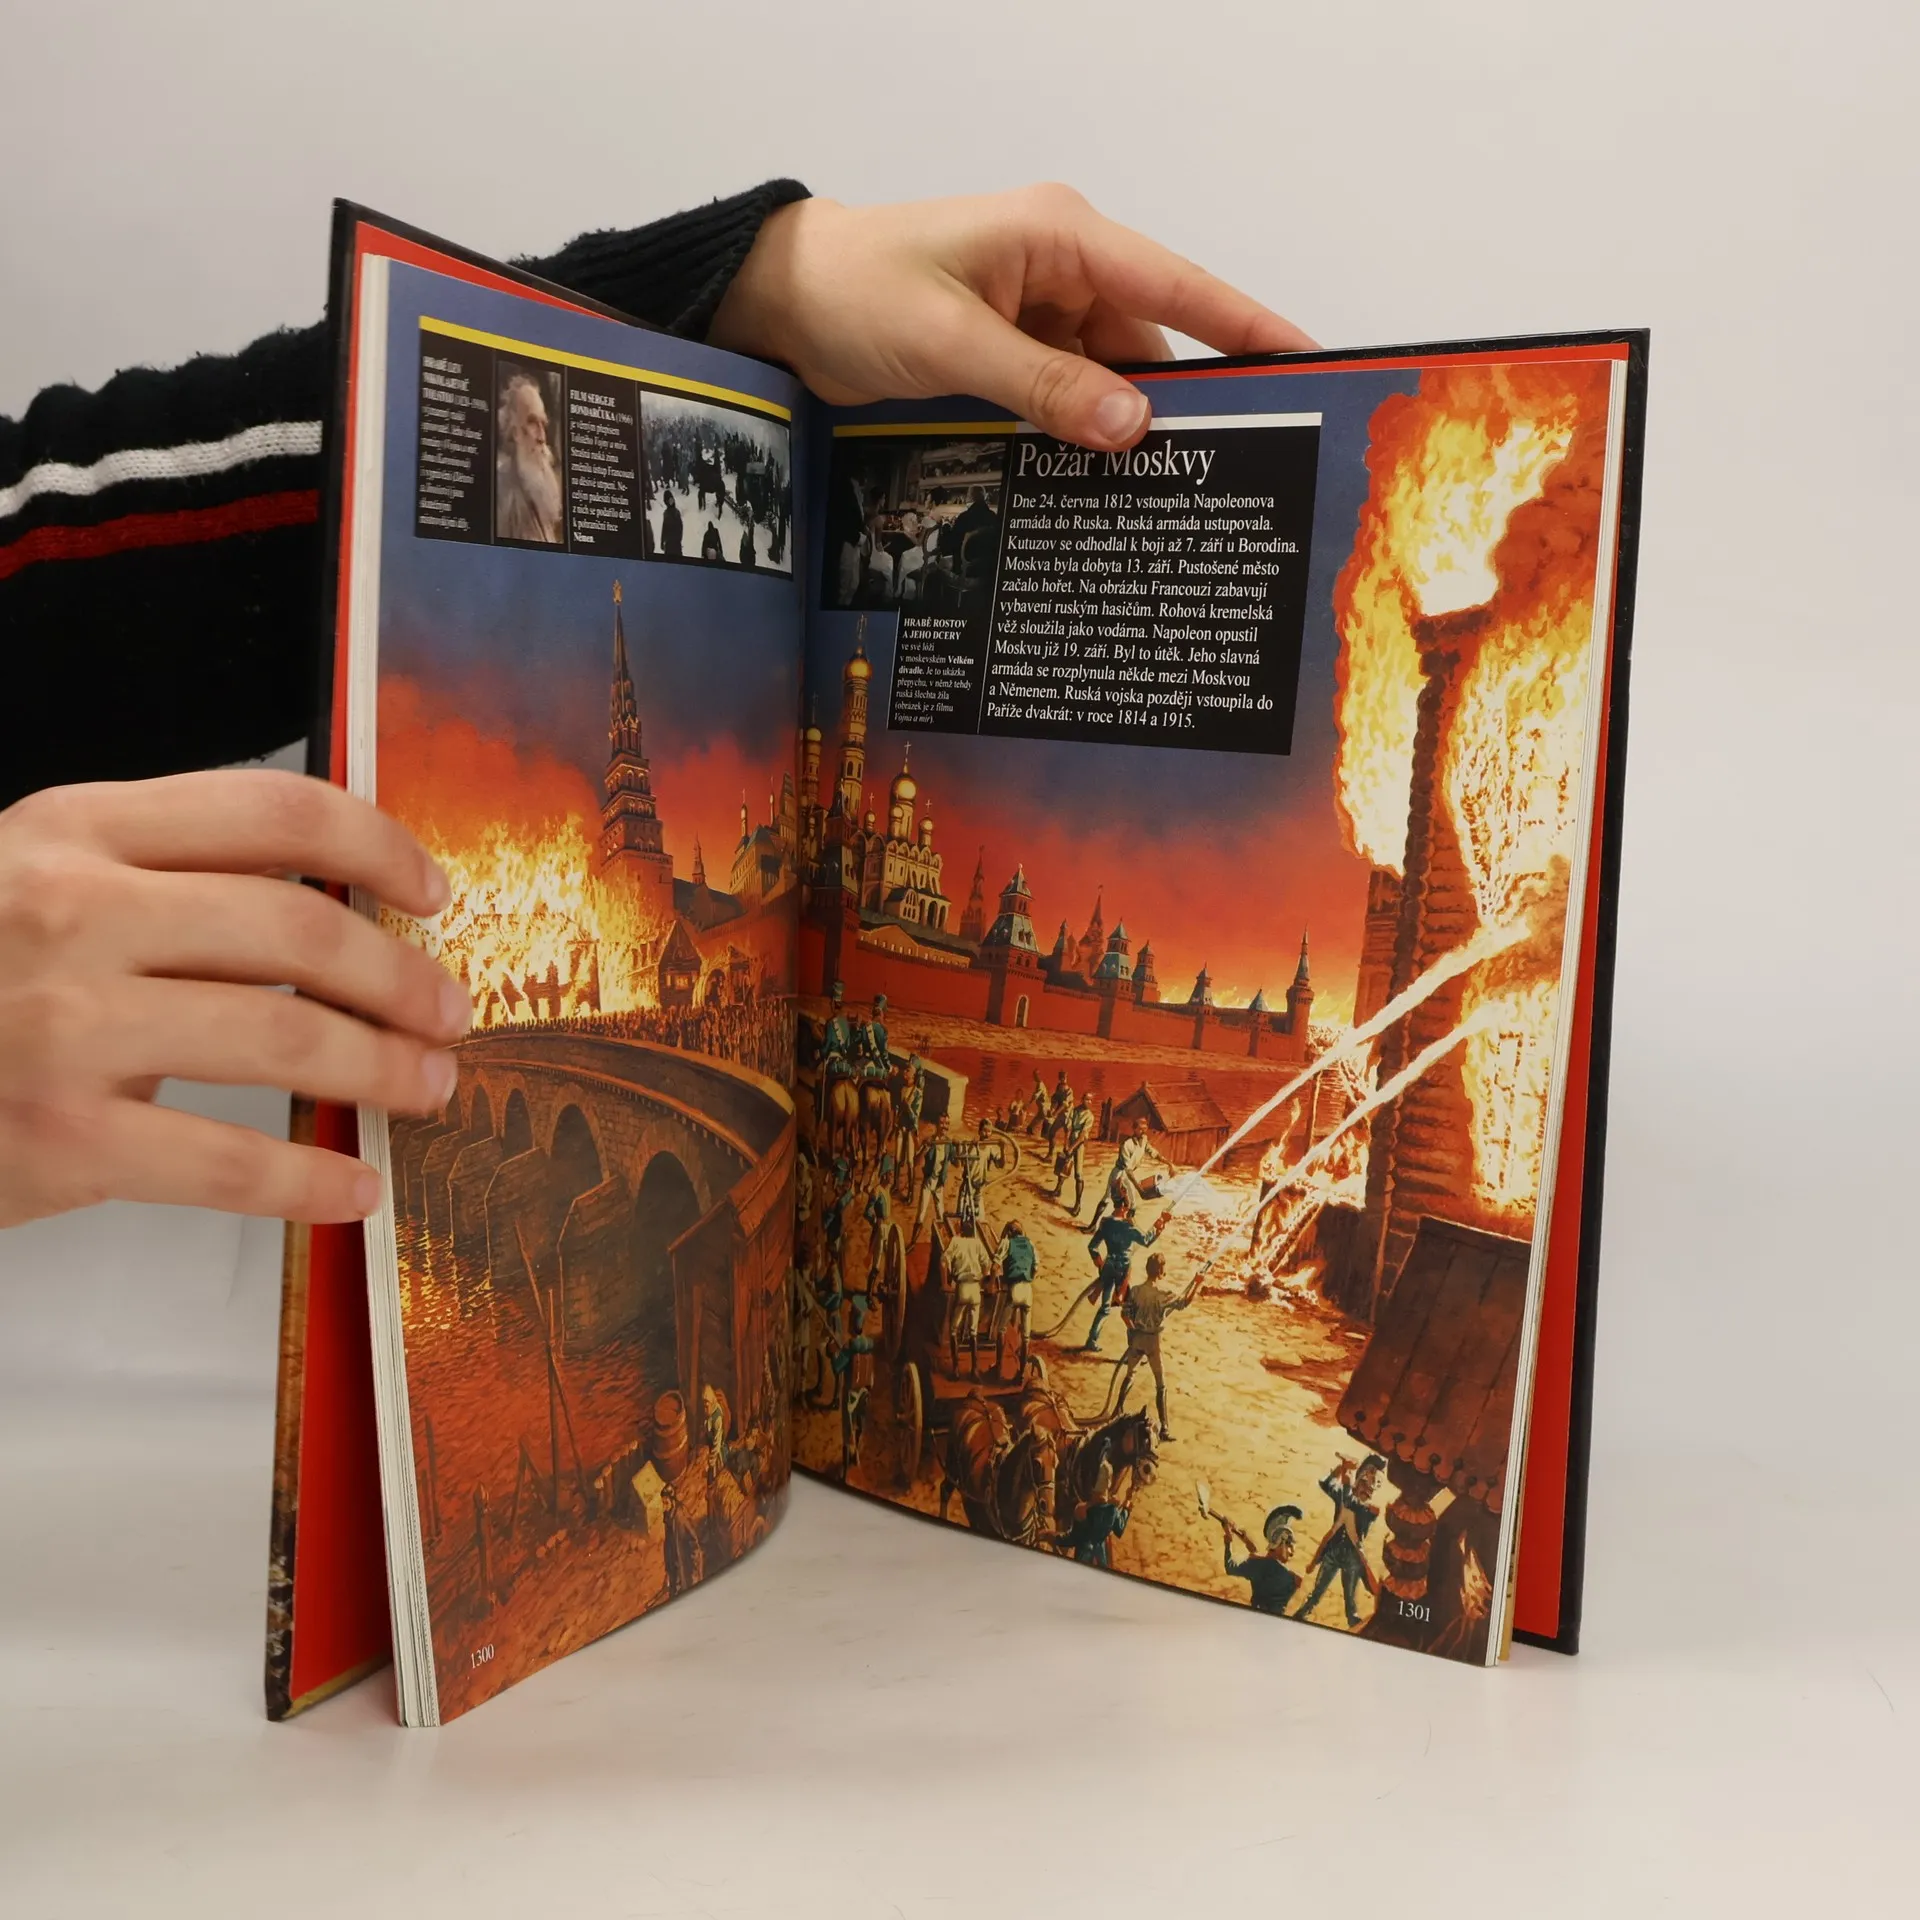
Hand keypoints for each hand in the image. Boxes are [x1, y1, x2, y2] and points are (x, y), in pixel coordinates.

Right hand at [0, 771, 466, 1227]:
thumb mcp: (34, 878)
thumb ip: (164, 871)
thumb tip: (338, 894)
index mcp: (74, 831)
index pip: (275, 810)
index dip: (381, 847)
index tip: (433, 892)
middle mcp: (71, 912)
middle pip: (301, 927)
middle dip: (403, 976)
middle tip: (449, 1012)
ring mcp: (64, 1028)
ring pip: (286, 1036)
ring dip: (385, 1067)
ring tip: (428, 1086)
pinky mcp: (61, 1140)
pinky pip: (232, 1163)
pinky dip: (314, 1181)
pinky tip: (355, 1187)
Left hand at [711, 185, 1315, 451]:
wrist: (783, 301)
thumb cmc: (855, 291)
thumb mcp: (951, 340)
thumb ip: (1043, 384)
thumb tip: (1130, 429)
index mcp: (1061, 238)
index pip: (1178, 284)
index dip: (1248, 326)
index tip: (1307, 360)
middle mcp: (1063, 271)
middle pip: (1151, 347)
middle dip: (1181, 407)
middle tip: (1230, 471)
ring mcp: (1039, 315)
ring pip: (1110, 383)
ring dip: (1120, 435)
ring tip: (1158, 498)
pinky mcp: (1014, 353)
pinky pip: (1069, 398)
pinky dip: (1078, 438)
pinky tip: (1093, 486)